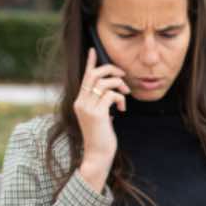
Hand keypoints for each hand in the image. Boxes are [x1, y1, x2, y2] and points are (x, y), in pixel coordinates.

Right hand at [73, 48, 130, 191]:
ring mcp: (87, 107)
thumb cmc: (101, 138)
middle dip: (111, 70)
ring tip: (126, 95)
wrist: (97, 155)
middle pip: (95, 74)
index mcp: (80, 101)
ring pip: (104, 82)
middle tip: (124, 76)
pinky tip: (122, 110)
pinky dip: (120, 99)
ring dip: (119, 85)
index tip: (93, 50)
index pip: (85, 77)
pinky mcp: (97, 113)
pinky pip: (111, 95)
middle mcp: (81, 102)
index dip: (90, 62)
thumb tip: (112, 95)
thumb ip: (102, 105)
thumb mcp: (101, 118)